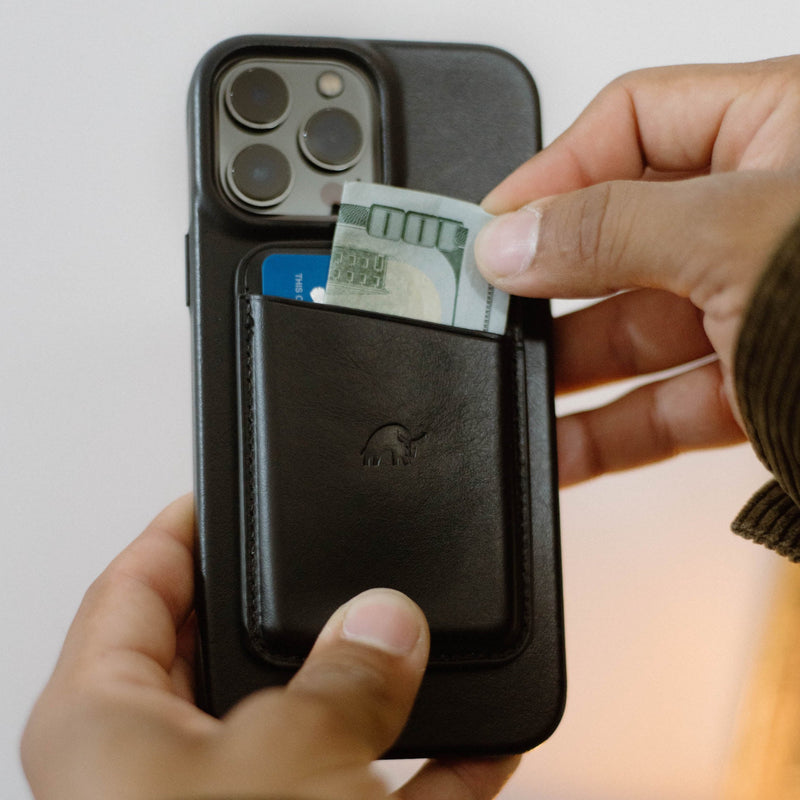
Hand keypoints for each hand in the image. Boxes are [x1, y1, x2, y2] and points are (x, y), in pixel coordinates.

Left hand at [21, 495, 518, 799]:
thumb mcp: (284, 768)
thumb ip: (341, 681)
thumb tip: (383, 621)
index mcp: (108, 728)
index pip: (135, 585)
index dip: (182, 524)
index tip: (226, 487)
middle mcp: (163, 771)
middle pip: (229, 645)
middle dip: (293, 602)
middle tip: (340, 551)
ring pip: (311, 718)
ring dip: (372, 685)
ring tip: (422, 636)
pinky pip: (372, 792)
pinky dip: (427, 769)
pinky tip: (482, 741)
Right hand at [474, 57, 799, 485]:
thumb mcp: (745, 235)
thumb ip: (613, 227)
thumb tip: (513, 238)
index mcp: (780, 130)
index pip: (632, 123)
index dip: (551, 172)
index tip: (489, 227)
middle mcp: (764, 215)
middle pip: (619, 236)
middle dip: (547, 283)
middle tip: (485, 315)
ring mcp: (758, 308)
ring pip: (635, 332)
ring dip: (568, 371)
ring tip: (508, 392)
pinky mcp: (762, 388)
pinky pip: (665, 406)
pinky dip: (610, 434)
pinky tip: (562, 449)